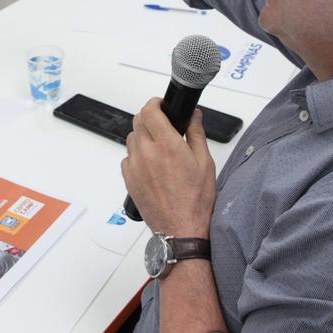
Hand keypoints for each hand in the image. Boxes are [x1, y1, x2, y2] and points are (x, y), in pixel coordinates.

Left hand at [121, 101, 216, 237]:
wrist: (181, 229)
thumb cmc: (195, 200)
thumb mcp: (204, 162)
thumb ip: (196, 134)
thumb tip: (194, 116)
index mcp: (168, 145)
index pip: (150, 110)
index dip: (155, 103)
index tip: (161, 105)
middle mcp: (148, 153)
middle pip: (138, 121)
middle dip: (150, 118)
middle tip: (163, 126)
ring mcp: (135, 166)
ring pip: (132, 139)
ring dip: (143, 137)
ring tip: (159, 148)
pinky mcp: (128, 179)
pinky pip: (127, 158)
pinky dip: (137, 156)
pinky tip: (151, 165)